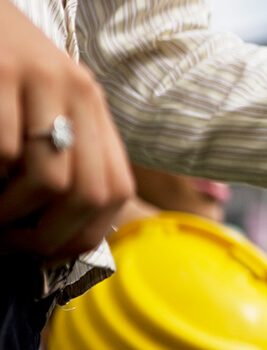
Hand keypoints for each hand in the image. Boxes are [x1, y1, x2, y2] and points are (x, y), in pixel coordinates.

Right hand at [0, 2, 133, 258]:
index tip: (48, 252)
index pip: (116, 190)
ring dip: (8, 212)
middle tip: (9, 242)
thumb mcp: (43, 105)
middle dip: (46, 235)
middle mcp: (77, 94)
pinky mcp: (0, 74)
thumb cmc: (0, 70)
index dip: (83, 234)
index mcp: (93, 108)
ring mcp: (40, 83)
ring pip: (47, 181)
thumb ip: (59, 153)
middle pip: (89, 194)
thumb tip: (57, 229)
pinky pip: (2, 152)